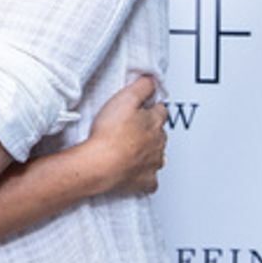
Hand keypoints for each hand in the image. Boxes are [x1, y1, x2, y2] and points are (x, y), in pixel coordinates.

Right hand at [82, 76, 166, 195]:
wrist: (100, 165)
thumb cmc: (110, 134)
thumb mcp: (125, 98)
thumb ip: (142, 86)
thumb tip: (152, 80)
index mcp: (155, 122)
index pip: (161, 111)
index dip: (151, 108)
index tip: (144, 108)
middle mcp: (158, 143)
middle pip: (160, 133)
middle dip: (150, 130)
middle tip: (133, 128)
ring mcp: (153, 163)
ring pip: (157, 156)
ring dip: (148, 152)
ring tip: (131, 149)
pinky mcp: (146, 182)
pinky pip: (150, 179)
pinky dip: (144, 176)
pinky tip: (134, 171)